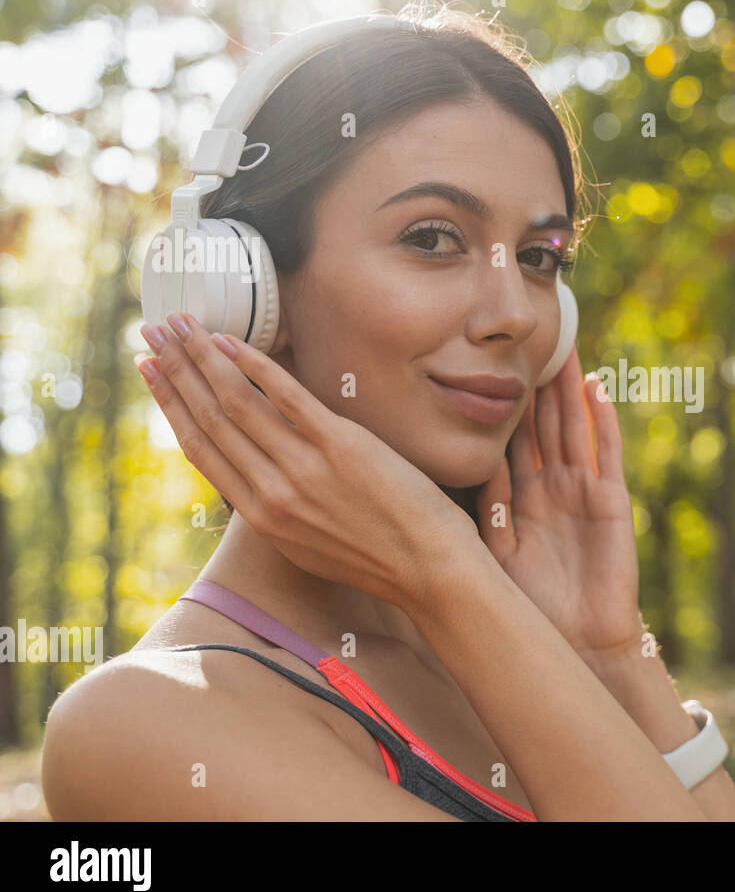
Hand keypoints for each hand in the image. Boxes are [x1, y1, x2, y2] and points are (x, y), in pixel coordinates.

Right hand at [134, 313, 478, 607]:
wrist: (427, 568)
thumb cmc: (376, 557)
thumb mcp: (306, 545)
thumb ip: (275, 509)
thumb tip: (256, 476)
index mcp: (259, 515)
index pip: (200, 448)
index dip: (170, 404)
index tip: (151, 372)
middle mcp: (272, 491)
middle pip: (210, 417)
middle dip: (176, 369)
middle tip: (153, 331)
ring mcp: (304, 467)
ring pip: (237, 402)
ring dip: (204, 357)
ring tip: (180, 324)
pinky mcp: (341, 446)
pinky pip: (288, 397)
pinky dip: (256, 366)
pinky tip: (233, 341)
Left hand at [476, 349, 645, 666]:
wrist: (576, 644)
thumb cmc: (530, 607)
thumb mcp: (494, 551)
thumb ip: (486, 506)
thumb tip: (463, 460)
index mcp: (521, 498)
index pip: (510, 438)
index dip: (502, 401)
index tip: (488, 362)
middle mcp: (552, 487)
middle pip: (543, 422)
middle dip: (537, 381)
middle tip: (529, 335)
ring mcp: (584, 491)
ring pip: (573, 428)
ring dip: (568, 388)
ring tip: (562, 345)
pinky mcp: (611, 503)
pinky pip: (605, 454)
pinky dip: (601, 421)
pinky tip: (594, 388)